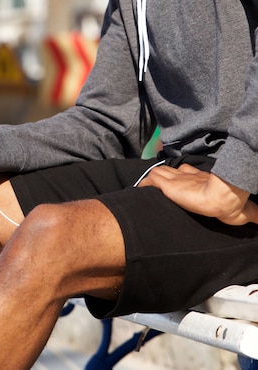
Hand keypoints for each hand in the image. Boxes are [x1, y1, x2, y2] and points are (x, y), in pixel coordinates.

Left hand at [139, 163, 257, 225]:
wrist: (222, 197)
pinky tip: (139, 190)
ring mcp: (177, 179)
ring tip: (145, 188)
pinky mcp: (168, 185)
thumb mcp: (246, 212)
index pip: (187, 171)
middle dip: (163, 176)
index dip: (181, 174)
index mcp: (201, 179)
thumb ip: (255, 215)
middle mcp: (187, 176)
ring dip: (152, 179)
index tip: (176, 179)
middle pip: (171, 171)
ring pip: (159, 173)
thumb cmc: (232, 204)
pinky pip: (151, 181)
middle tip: (157, 184)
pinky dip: (144, 184)